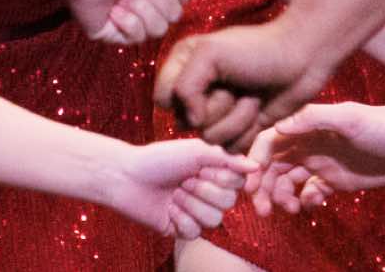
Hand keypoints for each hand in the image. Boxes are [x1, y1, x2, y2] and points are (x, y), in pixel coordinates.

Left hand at [105, 138, 259, 240]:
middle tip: (183, 181)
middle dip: (203, 190)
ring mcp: (195, 212)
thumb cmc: (159, 158)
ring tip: (174, 194)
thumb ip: (226, 159)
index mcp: (213, 172)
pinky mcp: (182, 229)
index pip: (238, 183)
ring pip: (214, 220)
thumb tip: (256, 165)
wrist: (127, 177)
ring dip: (191, 205)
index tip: (201, 168)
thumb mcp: (194, 151)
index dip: (221, 178)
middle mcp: (207, 193)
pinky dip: (181, 219)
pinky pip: (196, 232)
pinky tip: (168, 209)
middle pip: (228, 203)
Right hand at [154, 20, 333, 143]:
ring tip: (252, 96)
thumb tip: (193, 121)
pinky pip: (231, 148)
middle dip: (216, 107)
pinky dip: (249, 131)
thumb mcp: (209, 53)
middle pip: (187, 123)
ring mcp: (219, 112)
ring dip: (237, 118)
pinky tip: (260, 111)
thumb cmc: (256, 49)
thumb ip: (185, 85)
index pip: (163, 99)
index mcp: (183, 66)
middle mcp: (198, 91)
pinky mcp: (240, 129)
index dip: (182, 98)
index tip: (207, 80)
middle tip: (236, 85)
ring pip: (211, 138)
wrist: (301, 59)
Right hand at [247, 99, 384, 215]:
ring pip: (287, 181)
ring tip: (289, 210)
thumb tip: (279, 127)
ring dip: (280, 196)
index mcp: (306, 128)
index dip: (253, 161)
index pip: (268, 143)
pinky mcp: (335, 180)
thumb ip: (312, 119)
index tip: (250, 184)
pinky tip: (313, 204)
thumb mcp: (347, 117)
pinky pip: (310, 192)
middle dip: (262, 187)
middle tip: (262, 210)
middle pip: (272, 166)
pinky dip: (305, 200)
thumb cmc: (382, 125)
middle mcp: (308, 144)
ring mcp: (321, 163)